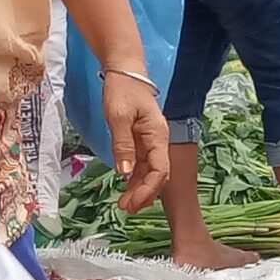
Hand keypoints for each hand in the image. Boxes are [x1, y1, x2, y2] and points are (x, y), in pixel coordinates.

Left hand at [101, 72, 171, 211]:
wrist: (125, 71)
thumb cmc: (123, 89)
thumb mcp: (119, 117)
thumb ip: (122, 145)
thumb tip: (124, 173)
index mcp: (158, 136)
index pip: (160, 170)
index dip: (148, 189)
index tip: (133, 202)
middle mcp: (158, 141)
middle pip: (157, 175)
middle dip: (145, 194)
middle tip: (126, 209)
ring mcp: (150, 142)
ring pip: (149, 172)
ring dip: (139, 189)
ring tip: (124, 204)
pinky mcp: (141, 140)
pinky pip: (141, 164)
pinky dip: (134, 178)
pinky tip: (126, 188)